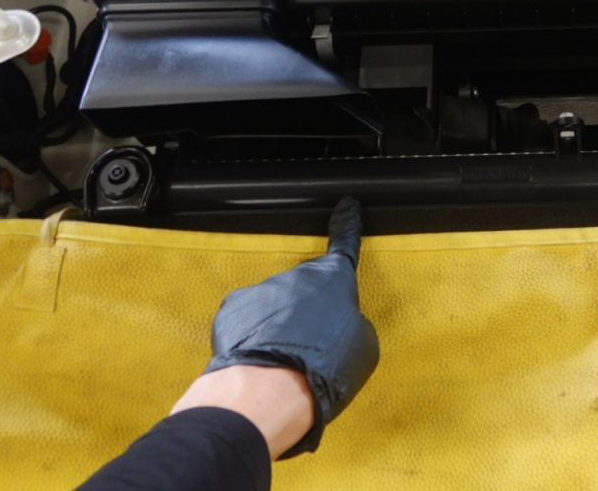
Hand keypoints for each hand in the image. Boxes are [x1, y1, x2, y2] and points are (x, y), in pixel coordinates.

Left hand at [200, 197, 378, 457]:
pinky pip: (248, 320)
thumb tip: (340, 325)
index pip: (344, 245)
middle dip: (308, 311)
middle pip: (306, 288)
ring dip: (279, 327)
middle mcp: (297, 277)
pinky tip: (259, 359)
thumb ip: (354, 324)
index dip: (347, 226)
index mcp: (333, 280)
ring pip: (275, 306)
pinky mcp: (233, 309)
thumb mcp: (363, 347)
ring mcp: (262, 290)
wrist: (270, 390)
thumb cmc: (323, 369)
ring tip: (283, 361)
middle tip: (312, 345)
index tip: (346, 207)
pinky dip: (253, 336)